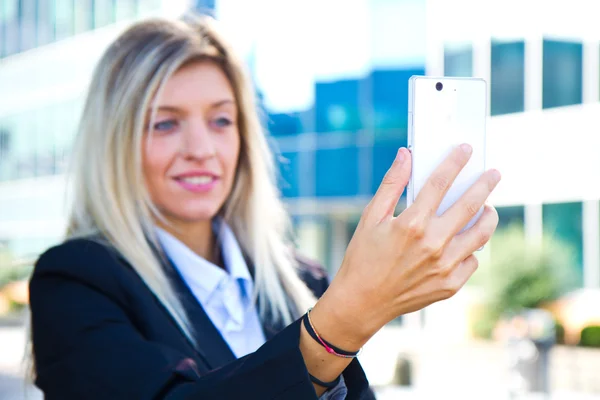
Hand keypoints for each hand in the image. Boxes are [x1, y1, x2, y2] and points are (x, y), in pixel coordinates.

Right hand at [315, 144, 500, 346]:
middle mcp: (433, 244)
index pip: (440, 183)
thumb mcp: (371, 218)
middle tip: (493, 173)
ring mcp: (445, 266)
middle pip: (470, 205)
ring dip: (488, 216)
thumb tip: (405, 155)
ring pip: (481, 234)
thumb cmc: (363, 256)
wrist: (362, 302)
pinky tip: (463, 241)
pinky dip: (470, 247)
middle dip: (484, 184)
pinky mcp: (450, 285)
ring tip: (488, 207)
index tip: (466, 150)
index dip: (454, 162)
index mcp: (411, 224)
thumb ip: (391, 185)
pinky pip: (472, 260)